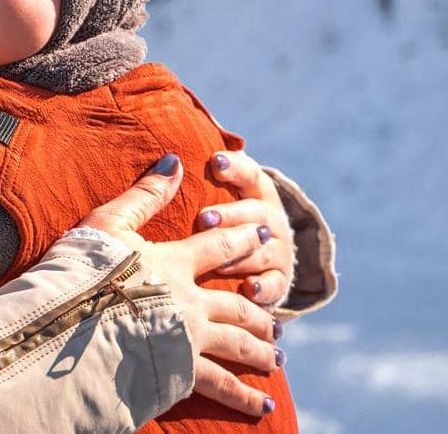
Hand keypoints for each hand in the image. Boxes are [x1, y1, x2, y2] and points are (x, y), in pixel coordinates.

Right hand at [78, 154, 280, 417]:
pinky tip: (263, 406)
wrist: (67, 326)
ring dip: (261, 349)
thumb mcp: (107, 224)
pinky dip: (245, 396)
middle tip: (279, 319)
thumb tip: (175, 161)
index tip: (266, 233)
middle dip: (261, 309)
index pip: (219, 247)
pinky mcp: (182, 372)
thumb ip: (144, 195)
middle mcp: (190, 300)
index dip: (244, 238)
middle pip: (237, 304)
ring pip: (238, 343)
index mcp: (174, 263)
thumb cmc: (79, 272)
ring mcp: (189, 338)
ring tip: (277, 357)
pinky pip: (222, 384)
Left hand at [195, 149, 294, 306]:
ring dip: (241, 256)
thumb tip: (169, 158)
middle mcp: (271, 218)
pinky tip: (248, 290)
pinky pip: (275, 284)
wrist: (256, 257)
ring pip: (263, 250)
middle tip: (202, 218)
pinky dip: (263, 288)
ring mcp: (278, 249)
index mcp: (257, 190)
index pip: (249, 174)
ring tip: (218, 262)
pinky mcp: (279, 279)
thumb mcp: (216, 195)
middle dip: (230, 216)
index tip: (213, 161)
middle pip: (256, 213)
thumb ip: (202, 178)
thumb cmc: (222, 218)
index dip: (234, 167)